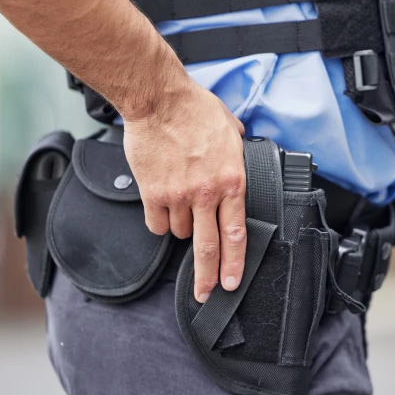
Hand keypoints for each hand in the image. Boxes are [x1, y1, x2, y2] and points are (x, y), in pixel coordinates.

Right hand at [123, 79, 246, 302]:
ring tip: (180, 203)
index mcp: (232, 180)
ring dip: (181, 225)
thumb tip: (242, 149)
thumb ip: (238, 149)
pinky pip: (156, 223)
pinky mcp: (152, 193)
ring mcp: (178, 196)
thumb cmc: (194, 109)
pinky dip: (159, 220)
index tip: (232, 281)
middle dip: (208, 277)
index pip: (236, 232)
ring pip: (179, 231)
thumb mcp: (231, 129)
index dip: (235, 263)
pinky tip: (161, 206)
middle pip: (208, 247)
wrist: (159, 100)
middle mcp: (206, 193)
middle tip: (206, 294)